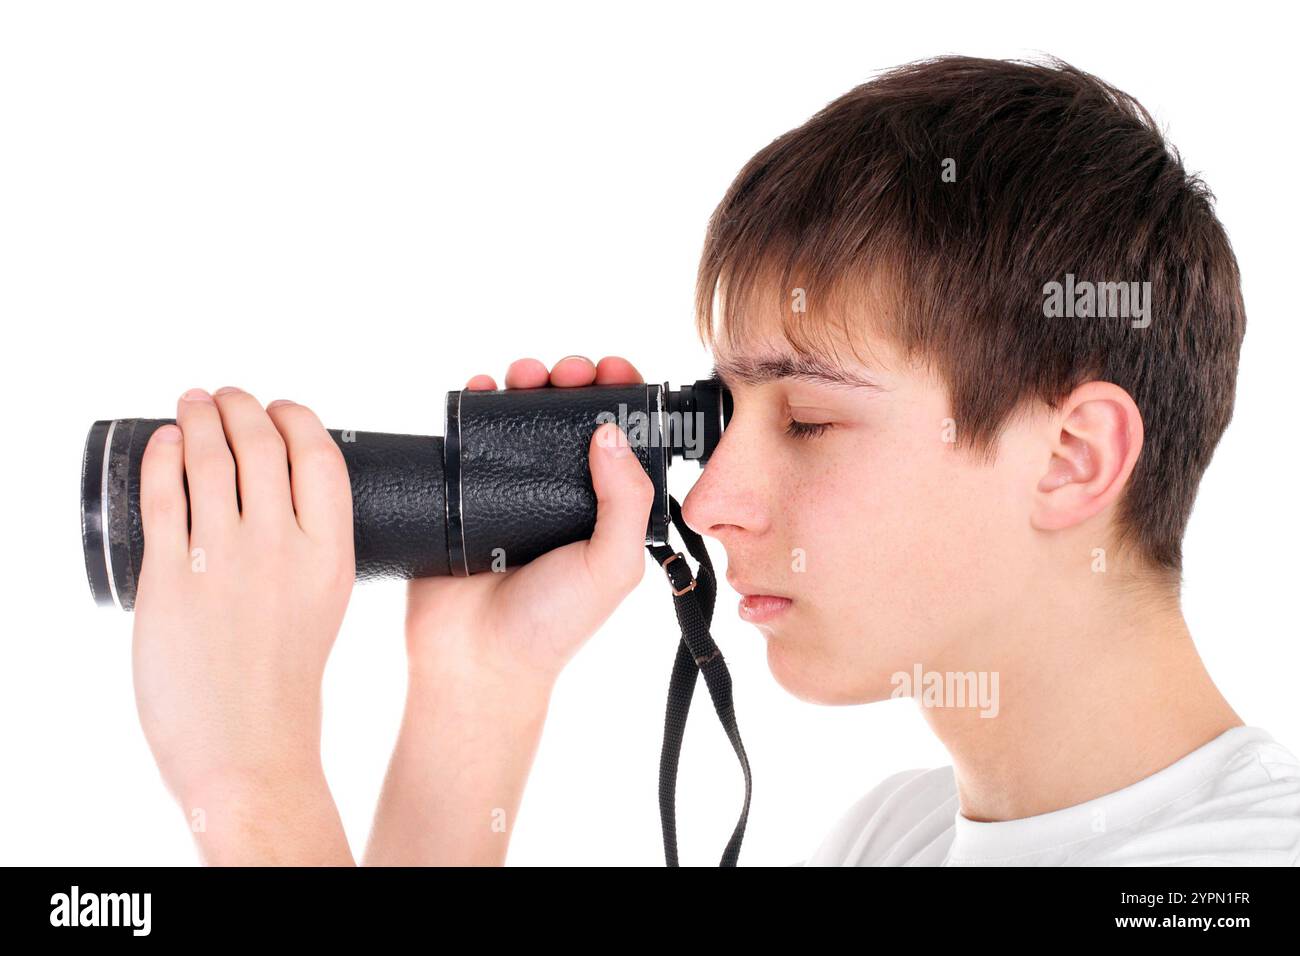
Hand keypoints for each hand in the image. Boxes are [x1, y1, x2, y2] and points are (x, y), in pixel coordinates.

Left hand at [132, 386, 354, 863]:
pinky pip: (163, 495)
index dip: (297, 419)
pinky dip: (161, 456)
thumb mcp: (322, 601)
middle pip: (262, 444)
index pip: (320, 456)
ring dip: (198, 416)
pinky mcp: (171, 577)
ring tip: (191, 402)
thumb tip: (268, 495)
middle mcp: (281, 546)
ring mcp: (224, 559)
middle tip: (228, 396)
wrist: (248, 746)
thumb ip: (305, 548)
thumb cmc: (284, 682)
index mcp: (330, 553)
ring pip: (209, 457)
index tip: (281, 408)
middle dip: (242, 406)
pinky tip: (161, 442)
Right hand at [364, 355, 653, 864]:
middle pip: (570, 417)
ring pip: (521, 419)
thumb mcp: (612, 565)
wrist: (475, 661)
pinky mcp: (465, 491)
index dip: (622, 399)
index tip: (616, 373)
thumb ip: (625, 501)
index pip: (621, 439)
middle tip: (569, 372)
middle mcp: (561, 494)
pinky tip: (482, 387)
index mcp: (605, 510)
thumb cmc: (553, 625)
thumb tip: (611, 432)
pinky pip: (472, 436)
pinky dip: (477, 403)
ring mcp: (510, 490)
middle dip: (573, 382)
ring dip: (526, 384)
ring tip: (525, 374)